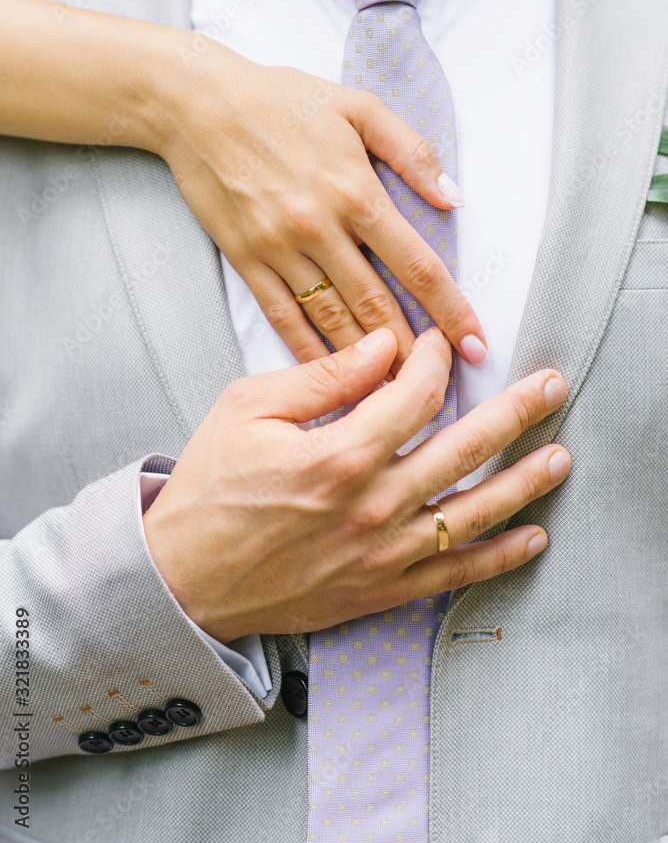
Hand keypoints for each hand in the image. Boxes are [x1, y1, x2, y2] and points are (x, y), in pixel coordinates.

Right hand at [143, 328, 569, 642]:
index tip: (439, 345)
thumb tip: (384, 345)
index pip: (416, 394)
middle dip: (515, 410)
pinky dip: (497, 557)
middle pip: (465, 447)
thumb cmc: (210, 489)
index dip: (436, 360)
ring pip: (473, 512)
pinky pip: (452, 574)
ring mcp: (381, 552)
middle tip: (550, 386)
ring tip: (560, 456)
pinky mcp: (379, 588)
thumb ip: (323, 376)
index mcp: (339, 453)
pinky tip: (531, 537)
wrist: (183, 578)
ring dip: (524, 482)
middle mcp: (372, 504)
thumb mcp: (247, 409)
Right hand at [156, 42, 486, 375]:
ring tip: (396, 396)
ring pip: (332, 321)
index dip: (451, 311)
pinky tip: (329, 377)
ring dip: (366, 363)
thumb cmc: (282, 100)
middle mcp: (321, 228)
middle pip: (378, 307)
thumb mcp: (358, 105)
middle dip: (414, 353)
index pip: (418, 266)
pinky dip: (308, 350)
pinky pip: (282, 317)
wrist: (197, 105)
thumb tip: (453, 198)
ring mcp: (280, 249)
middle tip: (441, 388)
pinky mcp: (247, 261)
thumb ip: (411, 151)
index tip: (475, 343)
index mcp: (356, 191)